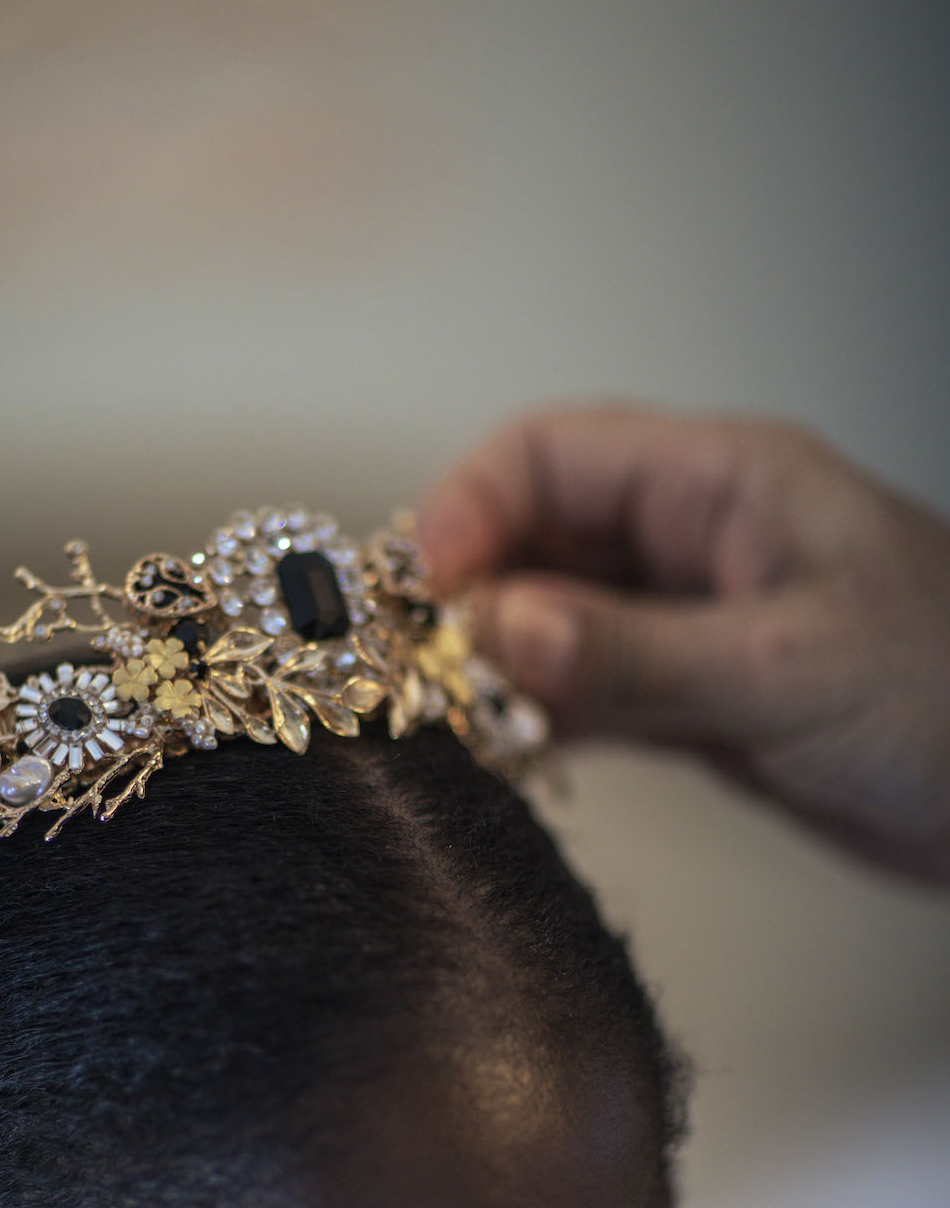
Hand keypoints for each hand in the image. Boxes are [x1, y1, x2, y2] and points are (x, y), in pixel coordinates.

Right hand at [419, 405, 949, 881]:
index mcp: (722, 484)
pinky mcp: (691, 701)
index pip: (552, 454)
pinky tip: (502, 753)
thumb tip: (496, 627)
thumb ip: (637, 653)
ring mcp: (686, 623)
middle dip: (467, 597)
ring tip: (447, 722)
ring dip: (492, 666)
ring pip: (550, 622)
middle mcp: (692, 542)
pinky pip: (583, 692)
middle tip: (419, 674)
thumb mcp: (787, 668)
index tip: (422, 593)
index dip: (468, 509)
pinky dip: (536, 717)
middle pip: (535, 538)